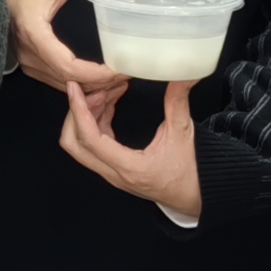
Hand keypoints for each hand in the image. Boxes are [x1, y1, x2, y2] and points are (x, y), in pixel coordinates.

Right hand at [0, 0, 129, 99]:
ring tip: (116, 78)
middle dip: (99, 83)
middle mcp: (29, 54)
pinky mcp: (29, 64)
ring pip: (63, 85)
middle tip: (126, 75)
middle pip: (68, 81)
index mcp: (35, 34)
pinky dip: (78, 83)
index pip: (68, 67)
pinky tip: (96, 77)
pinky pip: (57, 80)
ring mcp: (27, 62)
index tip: (119, 70)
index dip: (95, 74)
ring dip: (90, 86)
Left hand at [60, 74, 201, 217]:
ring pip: (82, 145)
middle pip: (74, 144)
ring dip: (87, 117)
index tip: (74, 89)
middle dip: (76, 113)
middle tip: (91, 90)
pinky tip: (109, 105)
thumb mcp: (183, 132)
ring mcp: (112, 173)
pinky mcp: (115, 169)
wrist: (196, 196)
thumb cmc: (191, 171)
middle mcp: (114, 173)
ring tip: (105, 92)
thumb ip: (178, 101)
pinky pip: (94, 146)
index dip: (78, 110)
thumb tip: (183, 74)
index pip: (89, 138)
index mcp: (128, 167)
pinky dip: (95, 123)